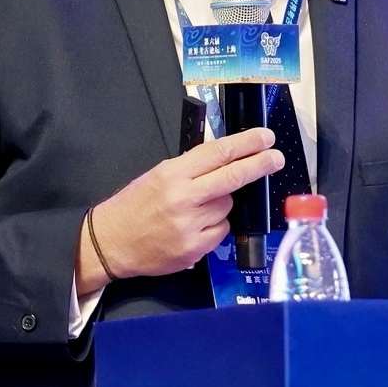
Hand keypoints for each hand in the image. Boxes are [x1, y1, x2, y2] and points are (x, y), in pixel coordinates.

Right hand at [76, 128, 283, 293]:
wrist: (111, 243)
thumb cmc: (134, 206)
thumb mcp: (158, 176)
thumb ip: (190, 168)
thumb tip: (226, 159)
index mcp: (173, 173)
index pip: (218, 153)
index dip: (246, 143)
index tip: (266, 137)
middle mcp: (183, 198)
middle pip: (232, 177)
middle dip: (259, 165)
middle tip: (276, 158)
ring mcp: (190, 225)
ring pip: (227, 207)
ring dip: (222, 204)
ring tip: (197, 208)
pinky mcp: (195, 249)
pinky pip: (222, 231)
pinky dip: (216, 227)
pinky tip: (196, 227)